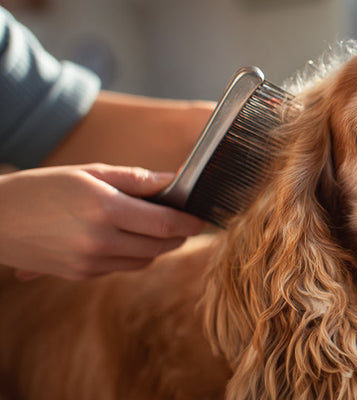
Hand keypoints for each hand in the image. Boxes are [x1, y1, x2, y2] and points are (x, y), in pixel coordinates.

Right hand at [0, 163, 205, 279]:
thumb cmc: (44, 187)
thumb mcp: (89, 172)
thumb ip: (134, 179)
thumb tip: (172, 181)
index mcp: (105, 208)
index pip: (165, 224)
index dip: (190, 223)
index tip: (201, 218)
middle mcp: (100, 240)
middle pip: (160, 246)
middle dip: (178, 235)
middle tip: (184, 223)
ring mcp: (90, 262)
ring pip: (144, 261)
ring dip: (157, 247)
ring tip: (155, 229)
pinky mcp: (81, 275)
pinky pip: (122, 268)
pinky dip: (133, 256)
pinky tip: (126, 239)